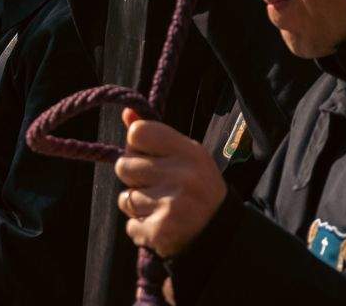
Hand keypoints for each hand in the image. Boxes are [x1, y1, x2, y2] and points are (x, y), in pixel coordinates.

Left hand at [115, 108, 225, 259]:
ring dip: (137, 205)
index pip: (137, 133)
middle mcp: (181, 176)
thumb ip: (155, 134)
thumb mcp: (186, 154)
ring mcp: (170, 205)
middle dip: (134, 177)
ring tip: (160, 207)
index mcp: (188, 151)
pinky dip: (140, 228)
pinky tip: (160, 225)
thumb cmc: (197, 186)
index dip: (136, 145)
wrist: (220, 232)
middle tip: (154, 185)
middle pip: (124, 166)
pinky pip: (130, 225)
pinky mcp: (161, 232)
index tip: (147, 156)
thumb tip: (126, 112)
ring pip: (125, 198)